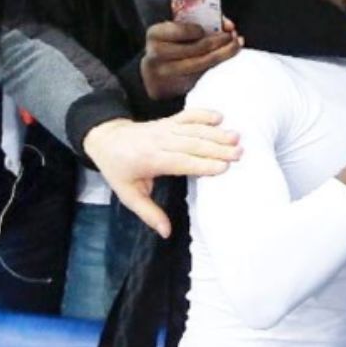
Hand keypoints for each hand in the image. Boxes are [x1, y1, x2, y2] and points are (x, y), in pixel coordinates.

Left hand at [83, 110, 241, 237]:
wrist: (105, 139)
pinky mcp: (168, 120)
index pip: (181, 162)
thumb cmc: (119, 170)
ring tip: (236, 137)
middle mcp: (160, 141)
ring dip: (216, 133)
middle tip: (239, 153)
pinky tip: (219, 116)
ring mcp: (165, 128)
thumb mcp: (128, 195)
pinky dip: (203, 114)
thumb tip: (166, 233)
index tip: (223, 168)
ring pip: (193, 129)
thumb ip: (149, 213)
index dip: (202, 164)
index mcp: (151, 160)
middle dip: (217, 148)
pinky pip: (187, 115)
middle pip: (192, 144)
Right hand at [140, 18, 242, 100]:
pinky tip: (230, 54)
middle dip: (218, 40)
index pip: (179, 30)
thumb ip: (200, 22)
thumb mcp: (176, 30)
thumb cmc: (171, 45)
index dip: (197, 30)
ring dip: (224, 52)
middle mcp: (157, 53)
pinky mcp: (178, 85)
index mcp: (155, 34)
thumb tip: (228, 25)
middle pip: (194, 47)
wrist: (156, 75)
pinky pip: (203, 73)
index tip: (210, 27)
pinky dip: (219, 61)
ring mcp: (166, 72)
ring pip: (201, 62)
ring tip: (237, 44)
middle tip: (233, 34)